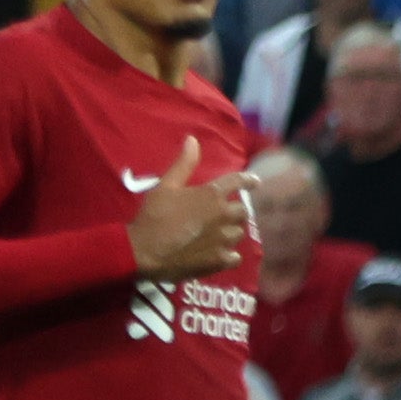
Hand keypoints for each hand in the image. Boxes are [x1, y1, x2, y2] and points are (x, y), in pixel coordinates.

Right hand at [126, 134, 252, 275]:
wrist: (145, 252)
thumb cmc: (154, 216)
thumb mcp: (165, 186)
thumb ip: (183, 164)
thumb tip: (193, 139)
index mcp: (211, 195)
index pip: (238, 182)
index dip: (248, 180)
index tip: (255, 182)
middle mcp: (223, 215)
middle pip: (242, 211)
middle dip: (233, 211)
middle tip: (220, 215)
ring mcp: (224, 239)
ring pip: (238, 233)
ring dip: (230, 232)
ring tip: (215, 235)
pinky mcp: (220, 260)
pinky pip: (235, 256)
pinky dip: (228, 255)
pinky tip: (217, 253)